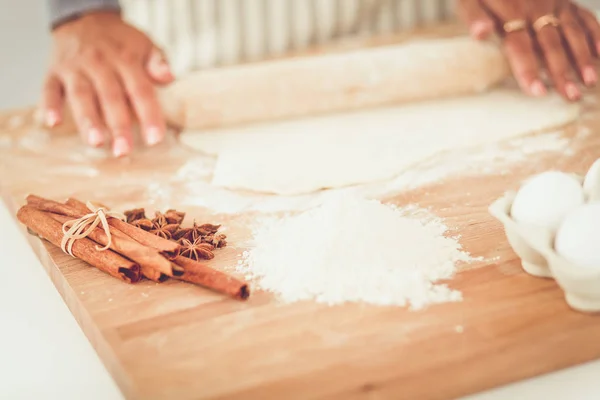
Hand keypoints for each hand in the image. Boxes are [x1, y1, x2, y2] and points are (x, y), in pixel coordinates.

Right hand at [43, 11, 173, 156]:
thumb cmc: (120, 42)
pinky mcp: (54, 72)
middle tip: (123, 150)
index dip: (148, 115)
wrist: (84, 18)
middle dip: (118, 126)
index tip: (155, 139)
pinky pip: (49, 89)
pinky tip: (52, 123)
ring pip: (81, 96)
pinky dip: (49, 106)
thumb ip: (157, 62)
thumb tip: (168, 78)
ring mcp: (74, 68)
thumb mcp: (144, 44)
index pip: (140, 90)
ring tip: (95, 142)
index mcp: (125, 59)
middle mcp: (99, 63)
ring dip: (88, 120)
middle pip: (110, 97)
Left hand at [458, 0, 599, 101]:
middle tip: (570, 96)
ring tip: (588, 82)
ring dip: (582, 58)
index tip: (537, 92)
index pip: (520, 46)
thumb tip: (480, 34)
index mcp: (511, 11)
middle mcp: (537, 8)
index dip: (529, 69)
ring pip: (571, 33)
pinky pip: (584, 17)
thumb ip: (474, 16)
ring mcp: (555, 3)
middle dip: (561, 72)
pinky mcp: (564, 0)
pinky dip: (595, 34)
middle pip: (550, 45)